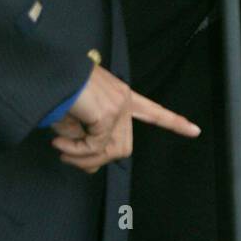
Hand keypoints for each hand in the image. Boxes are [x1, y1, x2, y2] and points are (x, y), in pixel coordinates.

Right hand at [49, 64, 200, 173]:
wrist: (45, 73)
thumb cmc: (55, 92)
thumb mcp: (75, 120)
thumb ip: (89, 141)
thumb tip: (94, 167)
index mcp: (119, 96)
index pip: (151, 111)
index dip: (172, 122)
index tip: (195, 130)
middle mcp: (124, 99)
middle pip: (123, 148)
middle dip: (94, 160)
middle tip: (67, 155)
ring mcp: (118, 106)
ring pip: (111, 152)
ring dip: (82, 157)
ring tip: (61, 147)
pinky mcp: (108, 113)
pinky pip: (95, 147)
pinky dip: (75, 150)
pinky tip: (59, 141)